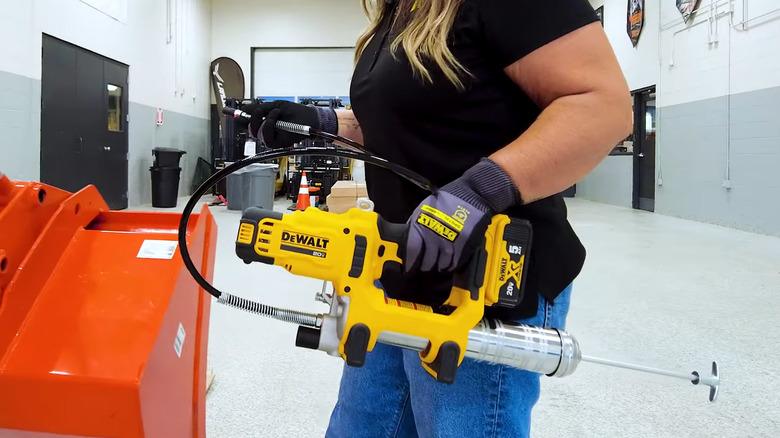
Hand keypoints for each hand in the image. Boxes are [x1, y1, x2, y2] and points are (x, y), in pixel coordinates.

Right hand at [240, 101, 336, 147]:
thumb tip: (244, 108)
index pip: (249, 124)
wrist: (311, 119)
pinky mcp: (278, 143)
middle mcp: (267, 133)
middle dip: (252, 118)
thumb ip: (260, 108)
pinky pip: (266, 137)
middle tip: (258, 110)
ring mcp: (272, 139)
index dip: (240, 119)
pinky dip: (269, 124)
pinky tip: (276, 117)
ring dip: (264, 120)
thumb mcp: (276, 106)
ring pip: (257, 134)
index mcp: (265, 124)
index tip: (233, 113)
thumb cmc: (297, 113)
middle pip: (250, 130)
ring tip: (275, 112)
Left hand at [405, 158, 520, 271]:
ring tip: (439, 267)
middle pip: (428, 259)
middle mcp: (434, 234)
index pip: (412, 249)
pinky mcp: (463, 242)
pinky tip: (450, 264)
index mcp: (421, 224)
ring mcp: (449, 239)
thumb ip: (416, 224)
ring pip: (442, 262)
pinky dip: (453, 264)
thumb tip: (409, 240)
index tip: (410, 267)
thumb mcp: (423, 208)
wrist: (469, 195)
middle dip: (426, 266)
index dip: (411, 261)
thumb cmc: (444, 201)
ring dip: (440, 266)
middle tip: (426, 267)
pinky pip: (456, 260)